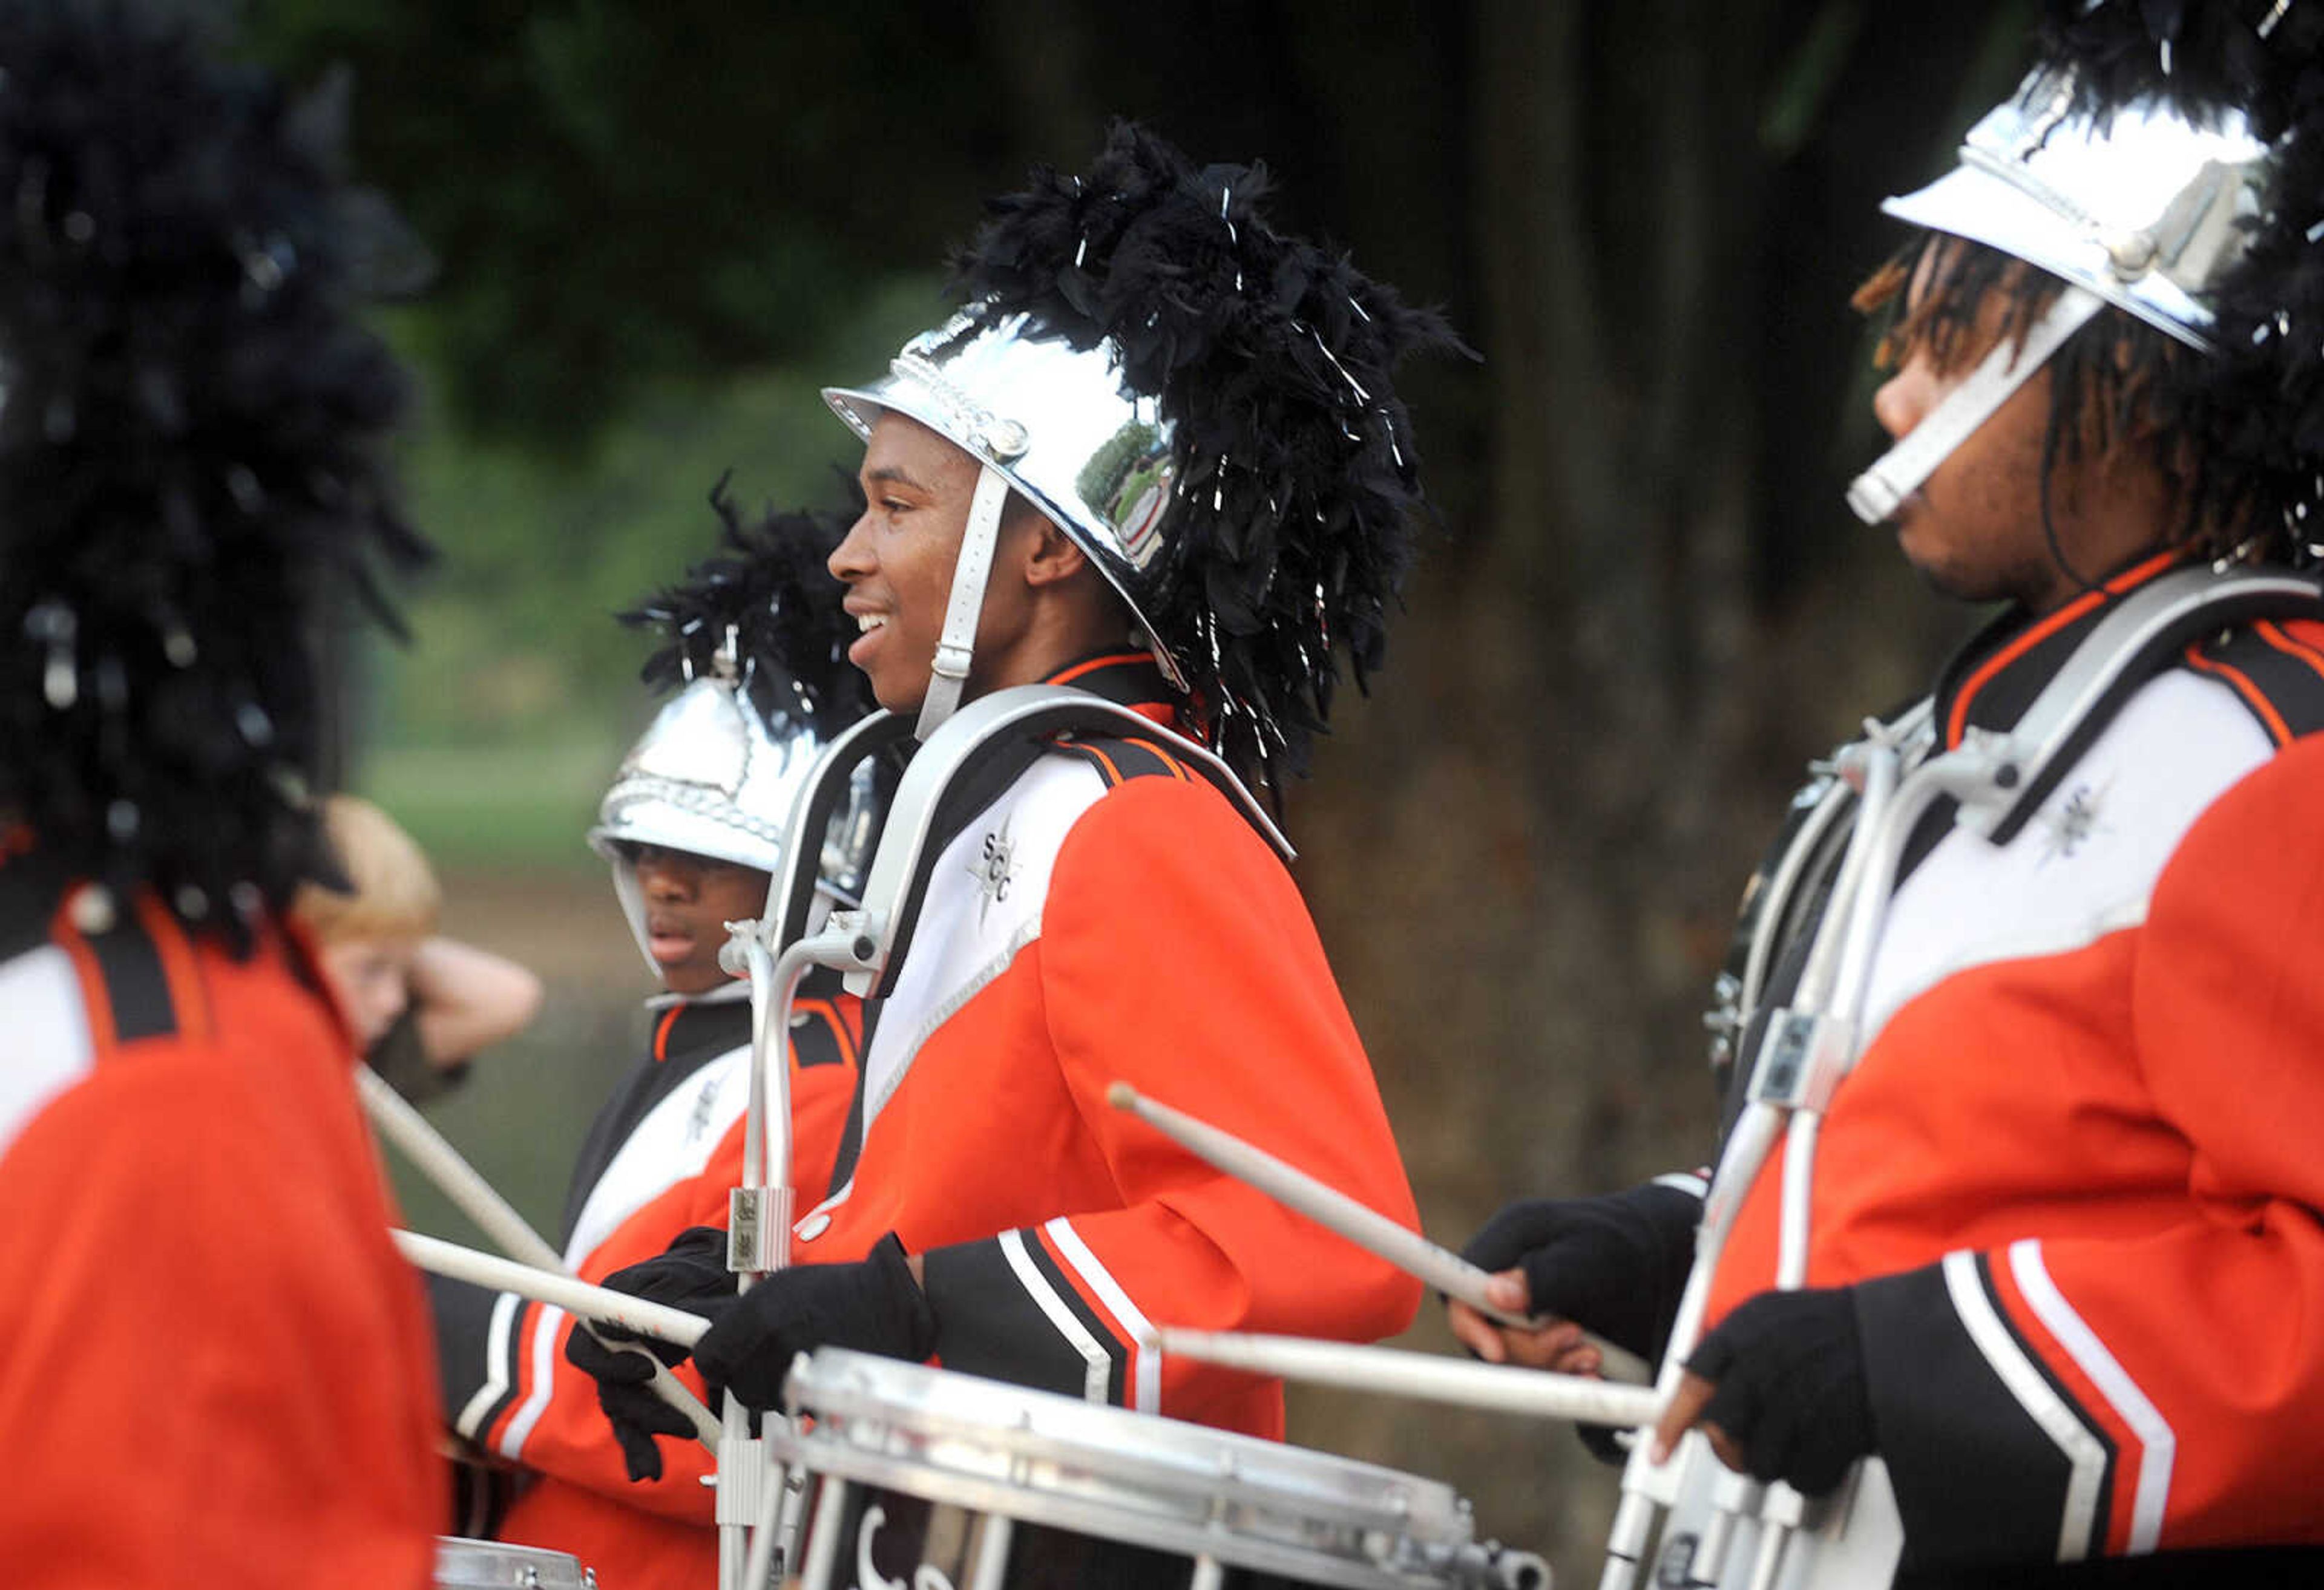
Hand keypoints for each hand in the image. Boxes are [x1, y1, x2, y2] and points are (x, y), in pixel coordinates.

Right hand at [564, 1225, 737, 1482]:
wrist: (710, 1283)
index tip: (648, 1370)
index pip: (589, 1342)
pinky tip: (645, 1470)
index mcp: (613, 1307)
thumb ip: (665, 1303)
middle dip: (642, 1410)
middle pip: (609, 1385)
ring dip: (637, 1438)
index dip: (611, 1362)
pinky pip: (632, 1421)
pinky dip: (638, 1445)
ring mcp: (623, 1367)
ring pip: (620, 1408)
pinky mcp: (639, 1389)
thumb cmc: (696, 1276)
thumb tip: (648, 1330)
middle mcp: (611, 1342)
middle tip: (683, 1423)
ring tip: (654, 1468)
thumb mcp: (684, 1280)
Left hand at [694, 1232, 936, 1410]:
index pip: (708, 1357)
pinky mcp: (816, 1396)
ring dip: (768, 1382)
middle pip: (733, 1383)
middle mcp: (773, 1348)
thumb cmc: (840, 1291)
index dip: (713, 1357)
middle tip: (761, 1352)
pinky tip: (812, 1367)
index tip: (718, 1355)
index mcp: (759, 1316)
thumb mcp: (784, 1284)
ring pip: (759, 1397)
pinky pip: (790, 1404)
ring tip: (794, 1354)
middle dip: (742, 1371)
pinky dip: (796, 1392)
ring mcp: (795, 1376)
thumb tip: (719, 1336)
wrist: (891, 1308)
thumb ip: (745, 1314)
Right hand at [1450, 1183, 1700, 1365]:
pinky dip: (1565, 1375)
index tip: (1497, 1353)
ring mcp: (1526, 1304)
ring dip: (1552, 1365)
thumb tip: (1493, 1294)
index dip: (1469, 1325)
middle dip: (1529, 1349)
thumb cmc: (1630, 1242)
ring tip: (1594, 1355)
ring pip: (1513, 1356)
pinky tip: (1594, 1370)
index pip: (1460, 1288)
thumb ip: (1545, 1275)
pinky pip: (1539, 1367)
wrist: (1670, 1254)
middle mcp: (1508, 1274)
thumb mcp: (1593, 1254)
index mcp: (1509, 1241)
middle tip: (1575, 1338)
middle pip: (1488, 1332)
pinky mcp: (1545, 1329)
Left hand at [1649, 1285, 1874, 1496]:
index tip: (1660, 1451)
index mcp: (1745, 1331)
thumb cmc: (1834, 1329)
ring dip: (1776, 1462)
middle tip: (1747, 1449)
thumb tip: (1699, 1403)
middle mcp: (1765, 1364)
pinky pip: (1803, 1478)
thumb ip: (1733, 1355)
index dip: (1672, 1424)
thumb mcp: (1772, 1320)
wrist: (1899, 1336)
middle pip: (1722, 1433)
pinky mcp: (1833, 1432)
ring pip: (1760, 1462)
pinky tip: (1824, 1452)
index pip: (1692, 1383)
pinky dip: (1813, 1475)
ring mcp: (1799, 1399)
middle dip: (1732, 1450)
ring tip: (1798, 1439)